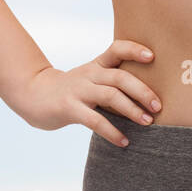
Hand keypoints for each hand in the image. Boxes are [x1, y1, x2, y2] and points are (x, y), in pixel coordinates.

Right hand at [13, 40, 159, 146]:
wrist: (32, 95)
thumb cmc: (71, 90)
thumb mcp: (90, 79)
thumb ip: (112, 82)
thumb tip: (149, 97)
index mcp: (97, 65)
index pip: (117, 49)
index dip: (134, 49)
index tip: (153, 56)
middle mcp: (89, 74)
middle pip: (120, 77)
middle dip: (142, 91)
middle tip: (158, 106)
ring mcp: (78, 90)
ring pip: (110, 96)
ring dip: (132, 110)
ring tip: (147, 123)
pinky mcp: (68, 108)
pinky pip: (94, 120)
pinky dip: (112, 132)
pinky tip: (124, 142)